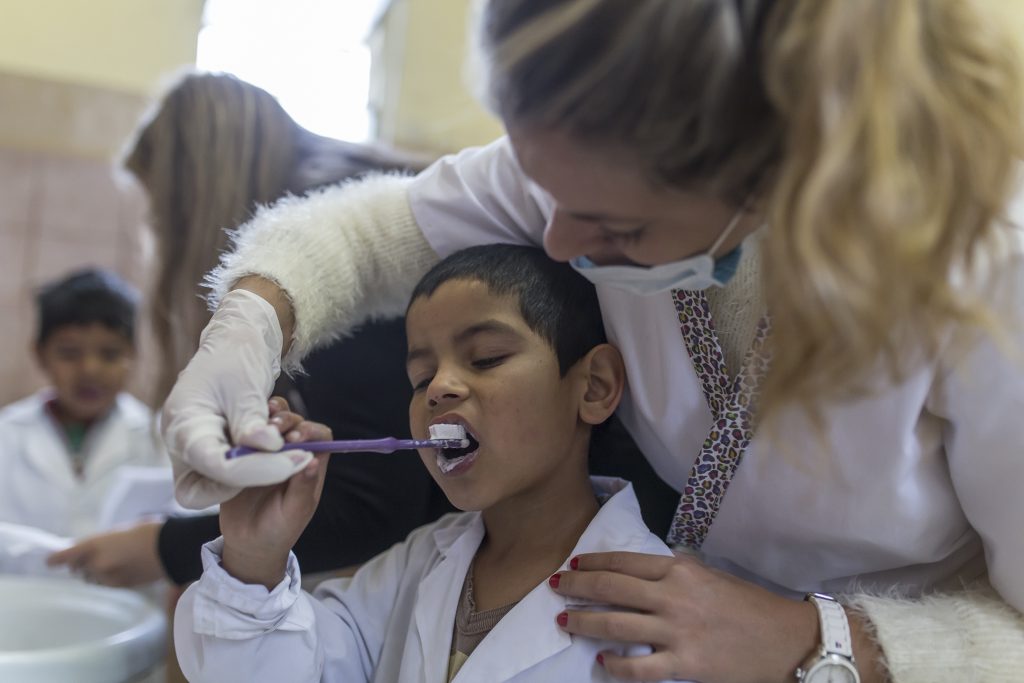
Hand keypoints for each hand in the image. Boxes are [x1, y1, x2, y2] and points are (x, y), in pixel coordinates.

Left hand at [46, 522, 164, 586]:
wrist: (173, 548)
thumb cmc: (148, 531)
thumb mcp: (119, 531)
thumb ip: (101, 543)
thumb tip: (90, 550)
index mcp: (95, 546)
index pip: (64, 557)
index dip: (55, 559)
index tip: (50, 560)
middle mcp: (97, 565)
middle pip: (78, 569)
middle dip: (81, 564)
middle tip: (91, 556)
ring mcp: (109, 578)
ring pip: (92, 578)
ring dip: (94, 572)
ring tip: (111, 562)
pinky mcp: (122, 586)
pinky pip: (107, 583)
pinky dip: (108, 577)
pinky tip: (122, 568)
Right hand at [161, 289, 311, 508]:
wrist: (234, 344)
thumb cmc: (234, 359)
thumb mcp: (245, 387)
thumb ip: (252, 422)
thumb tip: (267, 448)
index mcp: (183, 424)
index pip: (213, 463)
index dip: (253, 470)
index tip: (290, 462)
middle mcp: (182, 444)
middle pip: (207, 486)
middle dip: (251, 477)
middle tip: (290, 459)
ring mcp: (195, 451)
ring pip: (220, 485)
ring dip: (258, 471)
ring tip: (286, 444)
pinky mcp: (213, 452)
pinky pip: (232, 474)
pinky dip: (257, 464)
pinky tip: (277, 442)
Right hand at [219, 397, 329, 588]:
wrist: (246, 544)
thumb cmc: (279, 531)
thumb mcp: (294, 512)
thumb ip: (303, 487)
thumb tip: (313, 461)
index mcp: (309, 464)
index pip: (319, 436)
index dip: (310, 431)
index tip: (295, 438)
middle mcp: (290, 453)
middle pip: (293, 422)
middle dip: (285, 420)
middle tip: (272, 429)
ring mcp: (265, 451)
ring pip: (268, 422)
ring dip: (263, 417)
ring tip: (253, 426)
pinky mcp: (242, 454)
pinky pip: (243, 434)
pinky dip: (239, 427)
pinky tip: (232, 431)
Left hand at [550, 551, 819, 682]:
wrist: (788, 640)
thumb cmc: (750, 607)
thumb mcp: (710, 577)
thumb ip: (675, 575)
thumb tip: (639, 576)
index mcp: (681, 569)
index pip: (625, 560)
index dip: (594, 562)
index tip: (574, 563)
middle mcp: (674, 596)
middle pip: (612, 587)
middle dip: (577, 585)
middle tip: (555, 586)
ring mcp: (677, 631)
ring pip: (615, 623)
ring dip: (584, 620)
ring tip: (564, 620)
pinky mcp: (684, 664)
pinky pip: (638, 667)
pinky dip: (614, 664)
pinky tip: (602, 661)